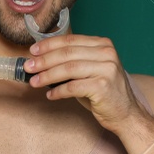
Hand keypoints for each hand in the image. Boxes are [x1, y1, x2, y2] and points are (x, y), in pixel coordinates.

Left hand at [22, 34, 143, 131]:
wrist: (126, 113)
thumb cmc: (104, 92)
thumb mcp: (90, 70)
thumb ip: (73, 61)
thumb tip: (42, 60)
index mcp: (103, 45)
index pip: (70, 41)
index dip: (49, 45)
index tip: (33, 51)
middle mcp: (107, 53)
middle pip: (67, 54)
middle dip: (44, 60)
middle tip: (28, 67)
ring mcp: (106, 69)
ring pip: (68, 69)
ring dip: (47, 75)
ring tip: (34, 81)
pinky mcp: (103, 86)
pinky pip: (73, 87)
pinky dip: (58, 91)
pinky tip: (50, 94)